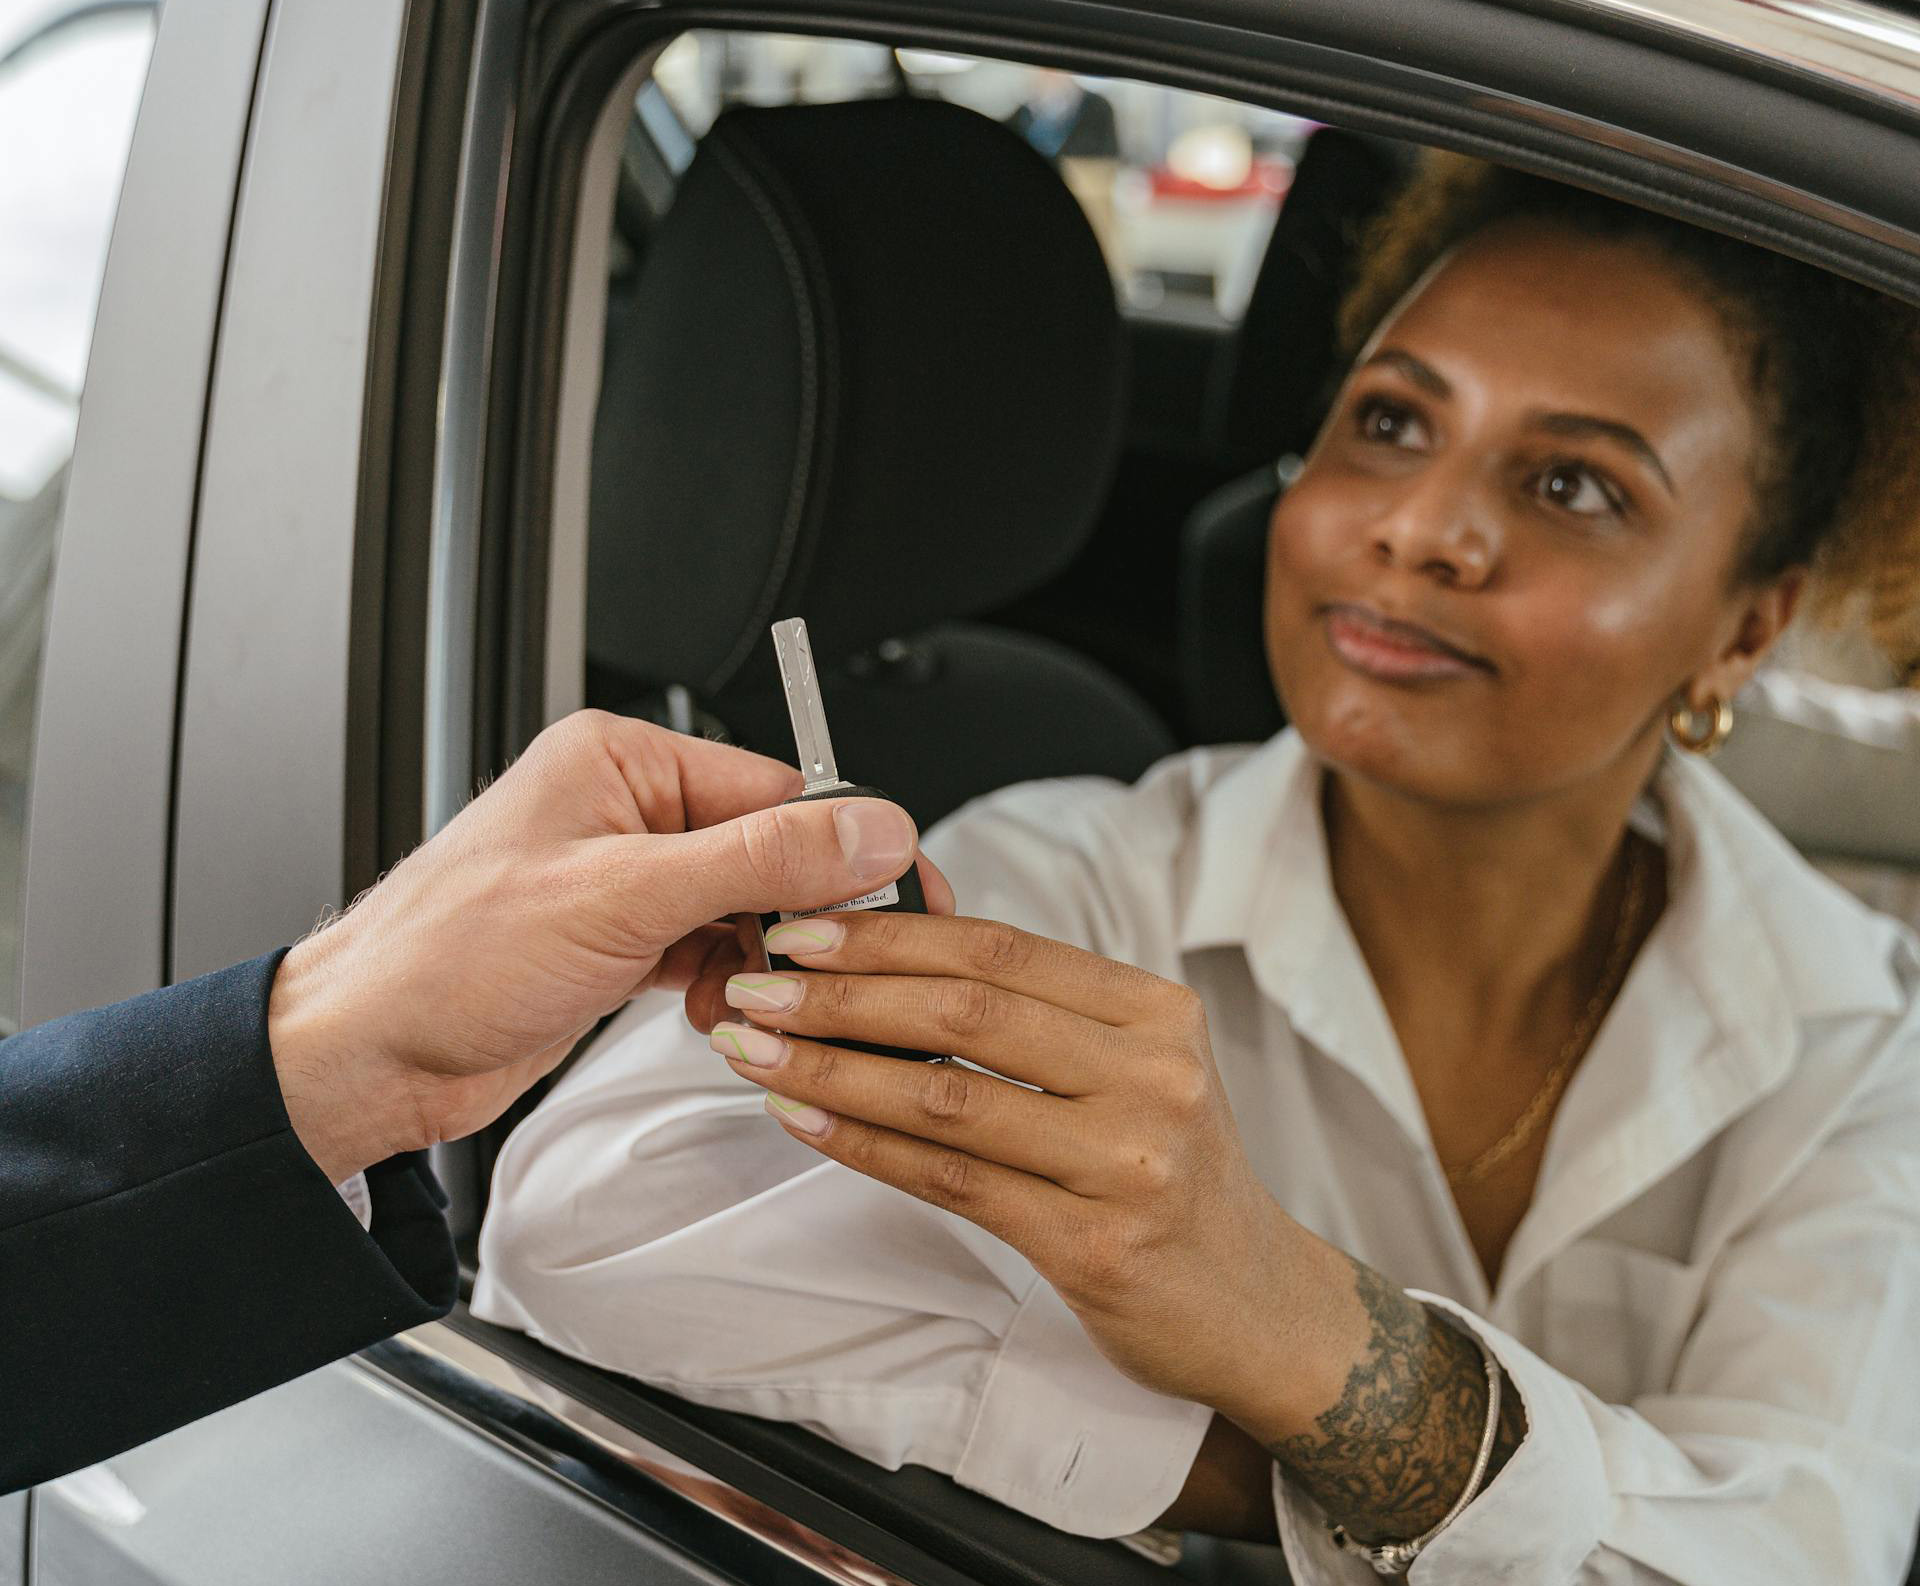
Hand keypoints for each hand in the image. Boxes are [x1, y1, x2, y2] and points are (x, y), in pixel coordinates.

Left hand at [268, 710, 952, 1183]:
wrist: (365, 1058)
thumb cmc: (444, 959)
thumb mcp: (623, 898)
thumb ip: (757, 859)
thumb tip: (866, 829)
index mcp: (622, 761)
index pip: (777, 786)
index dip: (844, 846)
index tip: (901, 893)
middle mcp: (626, 809)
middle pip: (769, 848)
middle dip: (798, 915)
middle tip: (827, 967)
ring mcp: (624, 878)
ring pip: (746, 908)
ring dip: (761, 960)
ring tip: (749, 999)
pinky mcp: (620, 940)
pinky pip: (712, 950)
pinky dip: (727, 986)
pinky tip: (717, 1014)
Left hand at [692, 909, 1329, 1424]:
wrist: (1252, 1304)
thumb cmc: (1169, 1176)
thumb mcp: (1133, 1070)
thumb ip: (1038, 1017)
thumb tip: (895, 959)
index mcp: (1153, 1012)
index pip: (1000, 947)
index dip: (890, 932)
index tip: (804, 926)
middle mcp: (1151, 1074)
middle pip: (967, 1010)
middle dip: (842, 993)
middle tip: (756, 986)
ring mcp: (1127, 1160)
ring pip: (948, 1095)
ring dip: (834, 1068)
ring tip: (755, 1052)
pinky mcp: (1093, 1242)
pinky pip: (952, 1180)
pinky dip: (865, 1145)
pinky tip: (805, 1122)